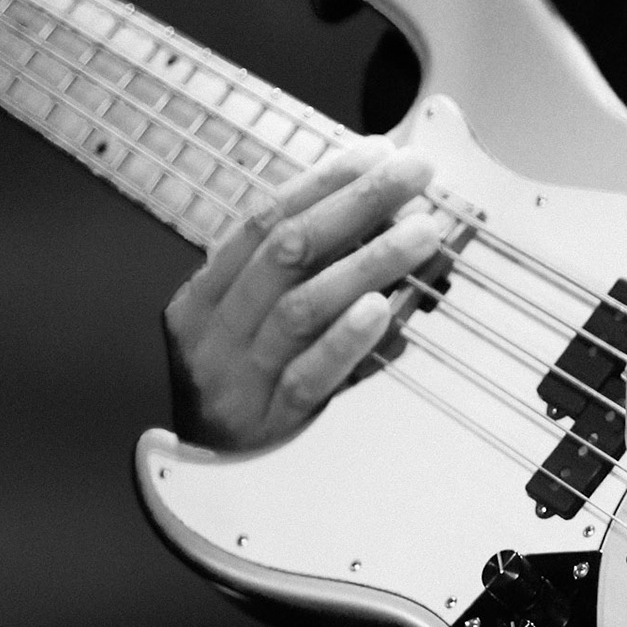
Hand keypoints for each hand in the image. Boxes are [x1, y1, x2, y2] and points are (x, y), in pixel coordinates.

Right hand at [163, 136, 445, 448]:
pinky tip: (383, 309)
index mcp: (206, 294)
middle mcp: (217, 330)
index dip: (324, 183)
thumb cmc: (240, 383)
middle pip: (288, 251)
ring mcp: (241, 377)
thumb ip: (297, 272)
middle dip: (357, 204)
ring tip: (422, 233)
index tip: (377, 153)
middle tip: (413, 175)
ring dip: (368, 262)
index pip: (265, 220)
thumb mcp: (248, 321)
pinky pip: (311, 375)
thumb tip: (378, 211)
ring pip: (303, 306)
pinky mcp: (272, 422)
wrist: (205, 474)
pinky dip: (347, 339)